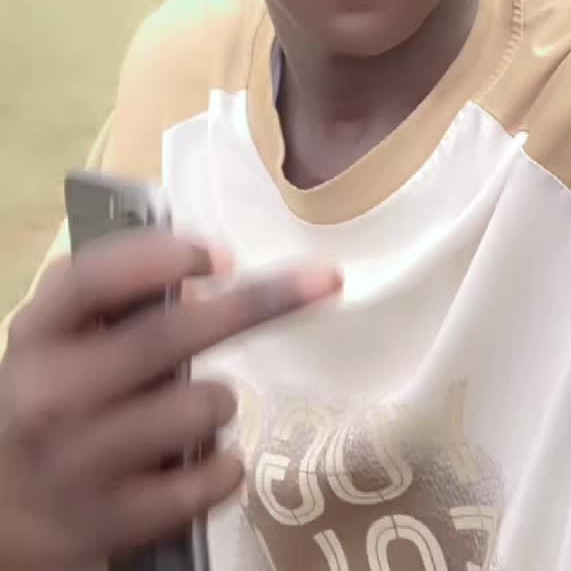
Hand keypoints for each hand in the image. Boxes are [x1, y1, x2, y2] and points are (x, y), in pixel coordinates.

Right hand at [0, 231, 339, 569]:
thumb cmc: (48, 398)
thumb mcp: (58, 337)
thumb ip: (114, 295)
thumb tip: (204, 276)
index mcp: (39, 335)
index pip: (94, 280)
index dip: (162, 257)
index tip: (223, 253)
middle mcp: (53, 396)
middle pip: (172, 335)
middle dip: (260, 302)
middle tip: (323, 280)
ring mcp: (82, 465)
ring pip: (203, 408)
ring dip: (220, 400)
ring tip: (192, 408)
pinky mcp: (114, 524)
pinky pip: (211, 479)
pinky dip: (225, 465)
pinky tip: (203, 460)